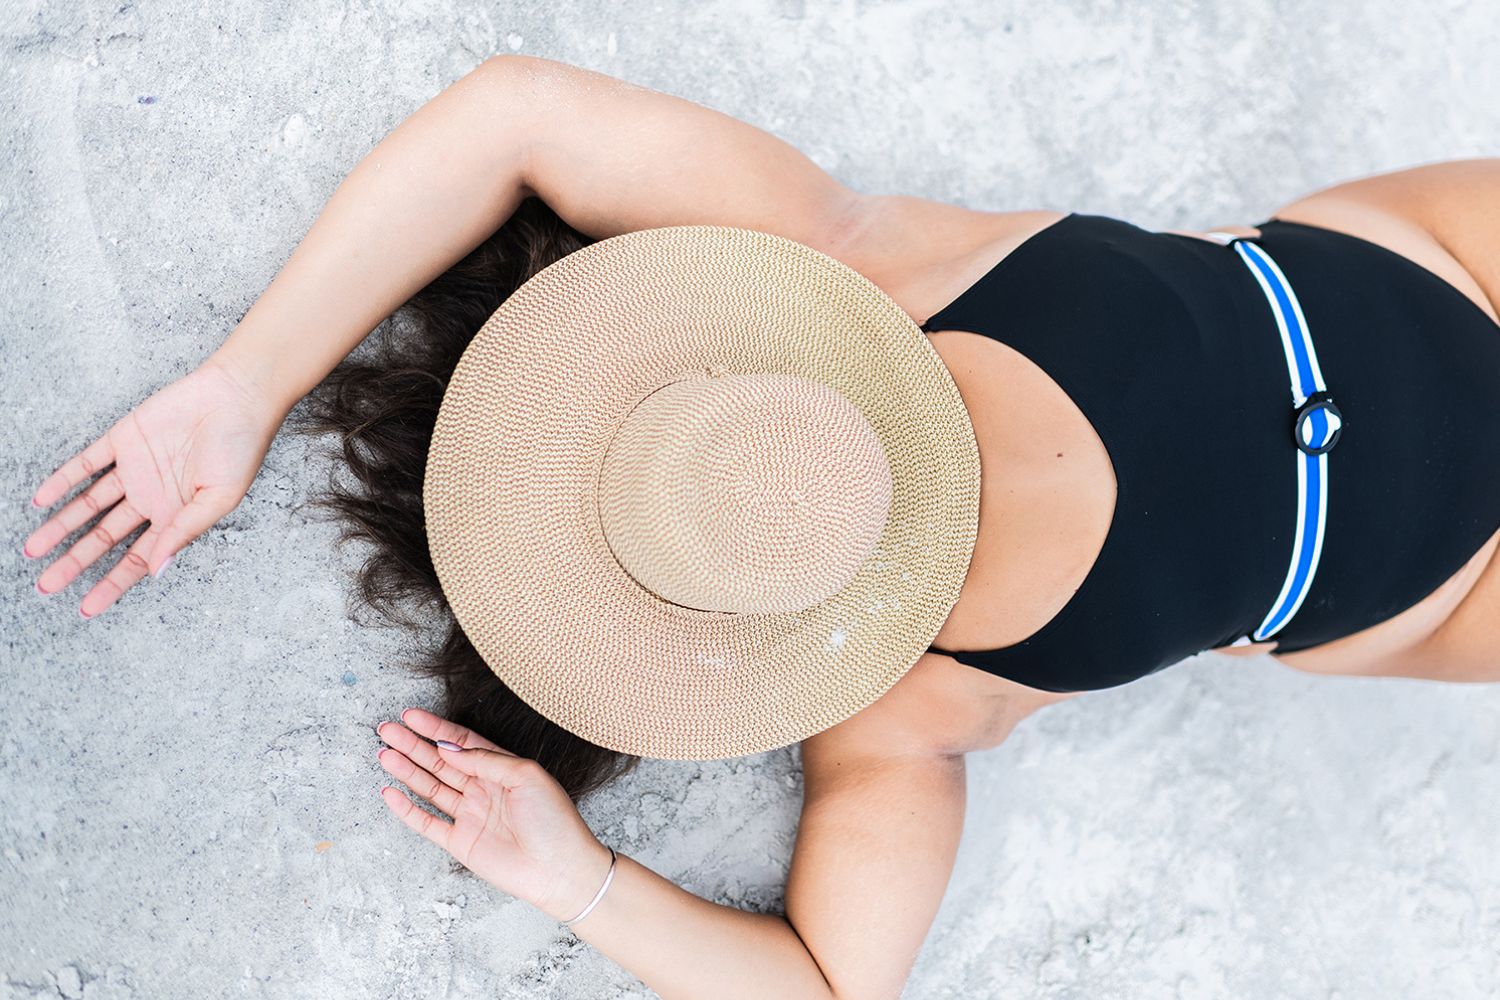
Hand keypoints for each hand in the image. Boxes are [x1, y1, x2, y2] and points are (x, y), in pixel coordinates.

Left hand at [23, 354, 285, 616]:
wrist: (236, 396)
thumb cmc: (240, 448)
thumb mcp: (220, 498)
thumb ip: (184, 531)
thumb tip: (157, 570)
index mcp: (176, 517)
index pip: (136, 559)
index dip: (112, 584)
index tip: (87, 607)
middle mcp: (151, 498)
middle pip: (104, 538)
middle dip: (75, 562)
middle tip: (46, 585)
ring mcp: (134, 469)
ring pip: (88, 505)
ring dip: (60, 526)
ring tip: (33, 549)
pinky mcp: (122, 439)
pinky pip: (85, 464)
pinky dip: (62, 480)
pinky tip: (41, 499)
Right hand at [375, 708, 613, 921]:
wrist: (560, 870)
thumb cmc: (554, 820)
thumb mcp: (526, 775)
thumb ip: (486, 760)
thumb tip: (448, 748)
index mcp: (501, 769)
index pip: (462, 743)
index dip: (435, 729)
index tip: (410, 716)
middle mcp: (483, 789)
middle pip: (441, 762)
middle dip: (413, 745)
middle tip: (386, 730)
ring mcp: (471, 816)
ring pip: (430, 788)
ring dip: (407, 771)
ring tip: (384, 754)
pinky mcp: (461, 843)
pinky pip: (427, 823)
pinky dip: (407, 809)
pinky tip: (390, 793)